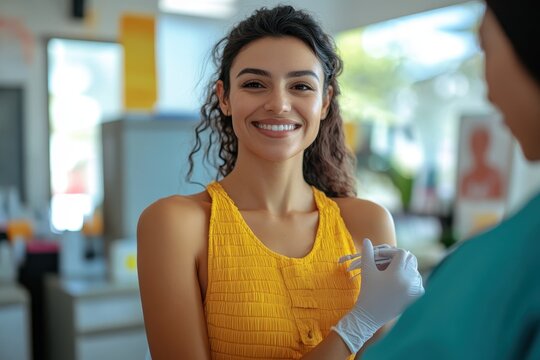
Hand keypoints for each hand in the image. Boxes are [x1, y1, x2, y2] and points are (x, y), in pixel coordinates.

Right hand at [332, 239, 424, 353]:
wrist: (370, 315)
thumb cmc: (367, 292)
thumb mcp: (367, 271)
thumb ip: (368, 253)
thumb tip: (367, 240)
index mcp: (396, 273)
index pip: (401, 253)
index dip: (391, 252)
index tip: (381, 255)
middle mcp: (408, 281)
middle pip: (411, 259)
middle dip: (400, 258)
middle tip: (389, 261)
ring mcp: (414, 290)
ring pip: (415, 270)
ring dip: (406, 267)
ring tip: (394, 271)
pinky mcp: (416, 298)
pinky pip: (419, 282)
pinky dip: (412, 279)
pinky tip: (401, 281)